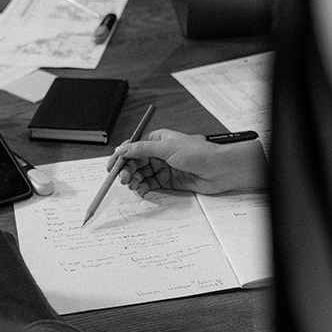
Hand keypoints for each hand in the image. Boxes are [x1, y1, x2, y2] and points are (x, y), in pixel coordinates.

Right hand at [107, 129, 266, 195]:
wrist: (219, 170)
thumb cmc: (199, 153)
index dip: (121, 157)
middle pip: (134, 163)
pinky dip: (143, 189)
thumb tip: (122, 149)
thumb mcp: (167, 148)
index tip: (112, 167)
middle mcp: (158, 154)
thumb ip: (142, 149)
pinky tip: (142, 191)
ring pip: (140, 175)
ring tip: (134, 186)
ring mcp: (162, 168)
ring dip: (134, 181)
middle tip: (123, 179)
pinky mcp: (167, 182)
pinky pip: (149, 185)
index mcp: (157, 140)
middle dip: (126, 171)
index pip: (132, 147)